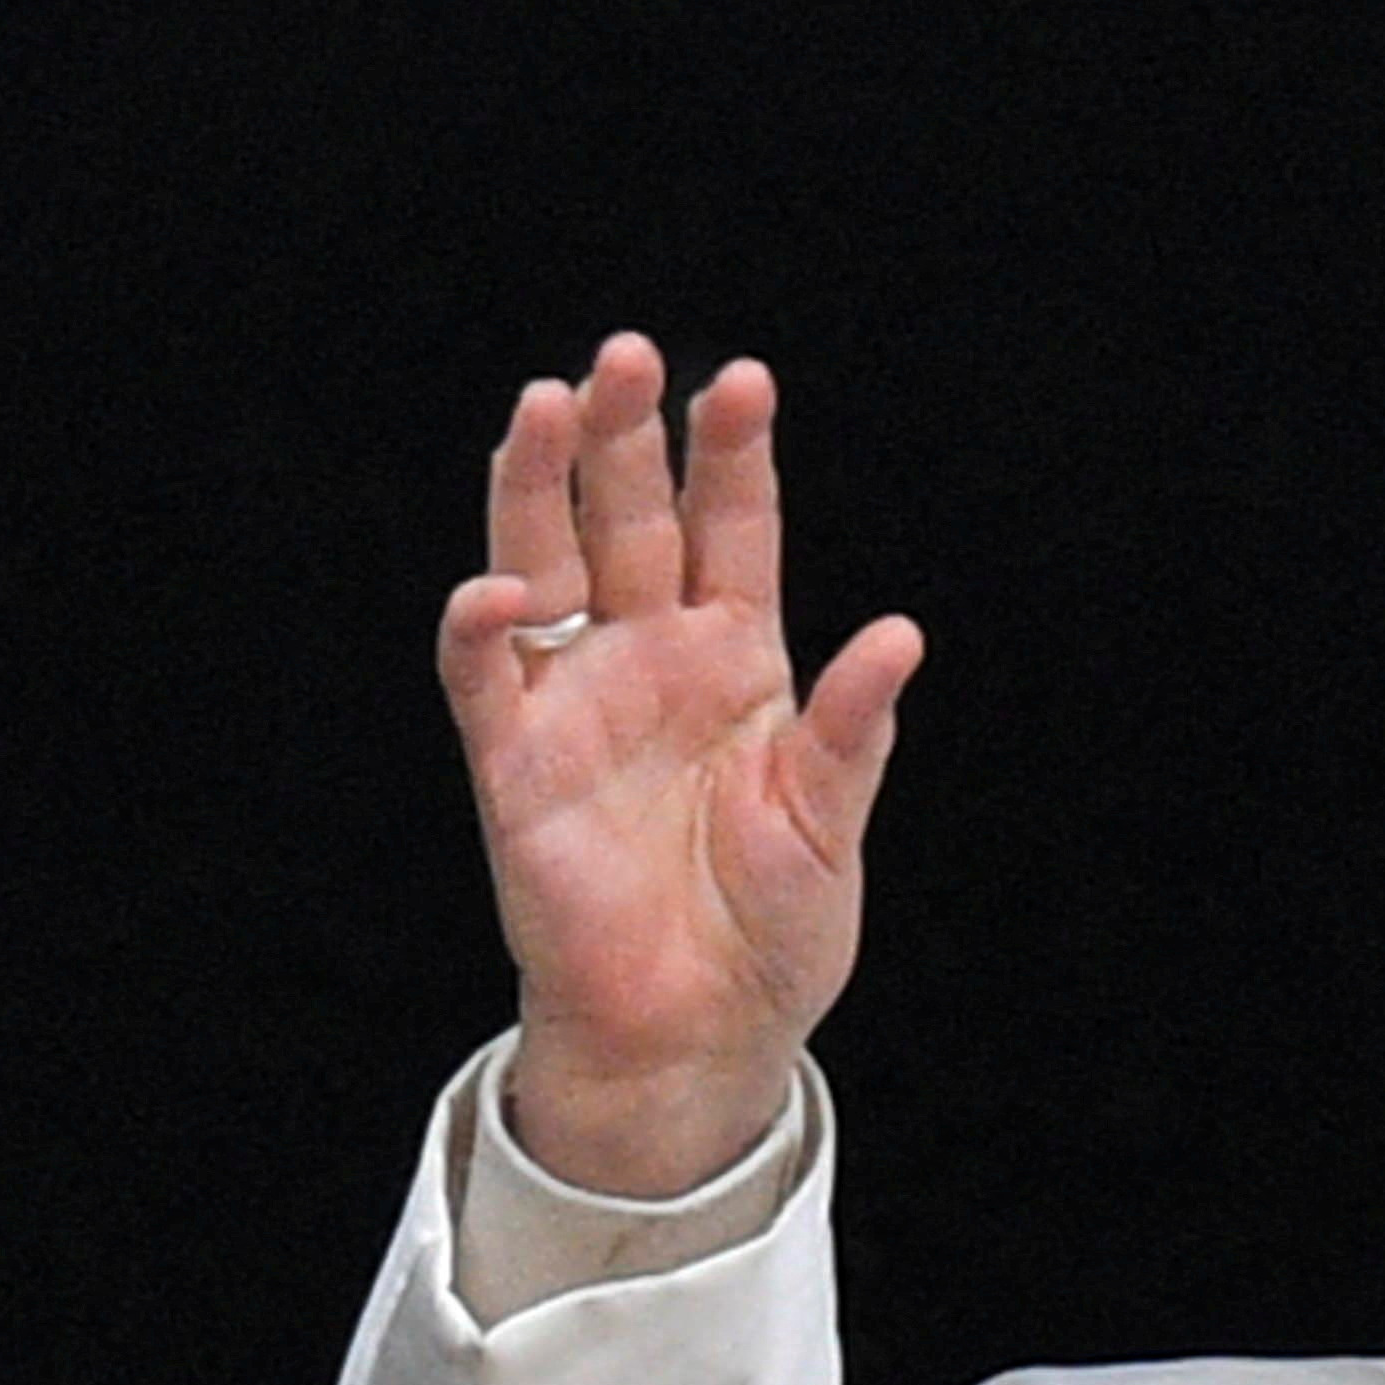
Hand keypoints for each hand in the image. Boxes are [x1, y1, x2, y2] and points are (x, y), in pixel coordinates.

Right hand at [433, 341, 926, 1196]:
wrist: (703, 1030)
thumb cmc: (775, 928)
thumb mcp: (832, 824)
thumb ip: (853, 731)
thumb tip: (899, 636)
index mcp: (741, 656)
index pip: (734, 527)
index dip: (732, 455)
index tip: (743, 382)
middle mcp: (652, 654)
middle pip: (633, 517)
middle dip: (627, 435)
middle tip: (627, 355)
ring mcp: (580, 697)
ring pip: (548, 559)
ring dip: (541, 484)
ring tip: (547, 403)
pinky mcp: (516, 759)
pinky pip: (487, 675)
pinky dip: (485, 628)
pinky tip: (502, 587)